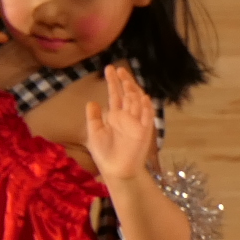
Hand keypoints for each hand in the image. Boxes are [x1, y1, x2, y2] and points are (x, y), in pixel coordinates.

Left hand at [84, 64, 157, 181]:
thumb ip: (93, 118)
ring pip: (138, 103)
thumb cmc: (105, 153)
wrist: (115, 171)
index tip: (109, 69)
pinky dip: (147, 108)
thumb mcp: (94, 133)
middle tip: (118, 69)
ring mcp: (137, 124)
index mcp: (115, 116)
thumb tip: (91, 102)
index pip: (115, 95)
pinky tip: (143, 97)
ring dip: (134, 91)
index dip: (113, 82)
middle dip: (124, 82)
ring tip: (126, 80)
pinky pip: (148, 118)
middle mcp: (127, 117)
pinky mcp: (144, 133)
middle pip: (127, 95)